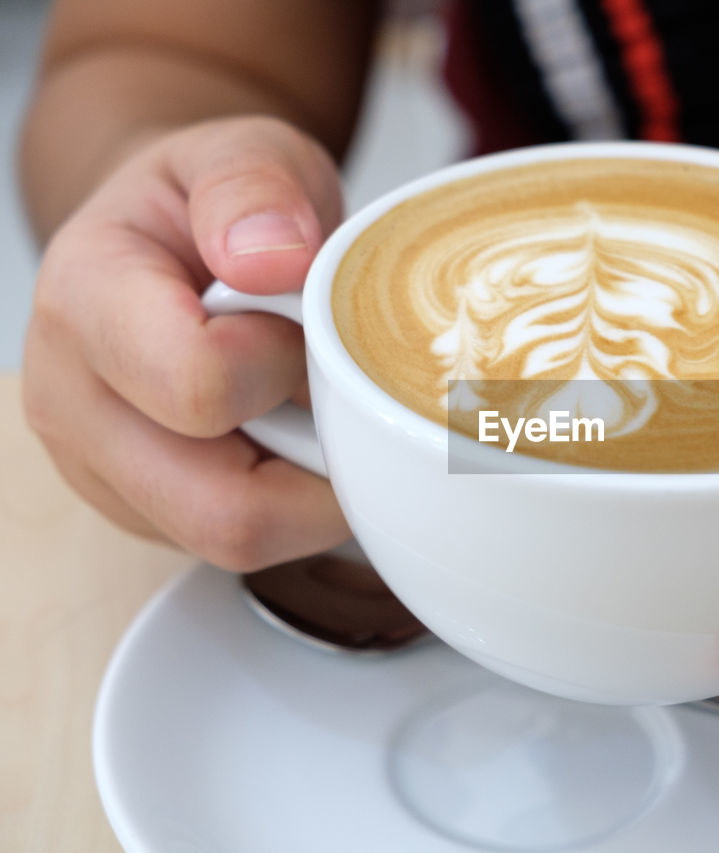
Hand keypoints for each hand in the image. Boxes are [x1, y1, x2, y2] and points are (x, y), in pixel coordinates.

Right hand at [23, 116, 350, 569]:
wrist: (167, 243)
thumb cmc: (213, 203)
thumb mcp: (244, 151)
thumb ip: (255, 185)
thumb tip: (276, 256)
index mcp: (86, 299)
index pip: (198, 386)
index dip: (286, 365)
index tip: (304, 324)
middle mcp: (71, 401)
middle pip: (224, 511)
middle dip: (315, 463)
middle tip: (335, 389)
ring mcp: (103, 471)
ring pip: (239, 543)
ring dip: (309, 489)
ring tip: (314, 409)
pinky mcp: (142, 512)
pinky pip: (238, 548)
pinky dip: (292, 505)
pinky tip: (293, 438)